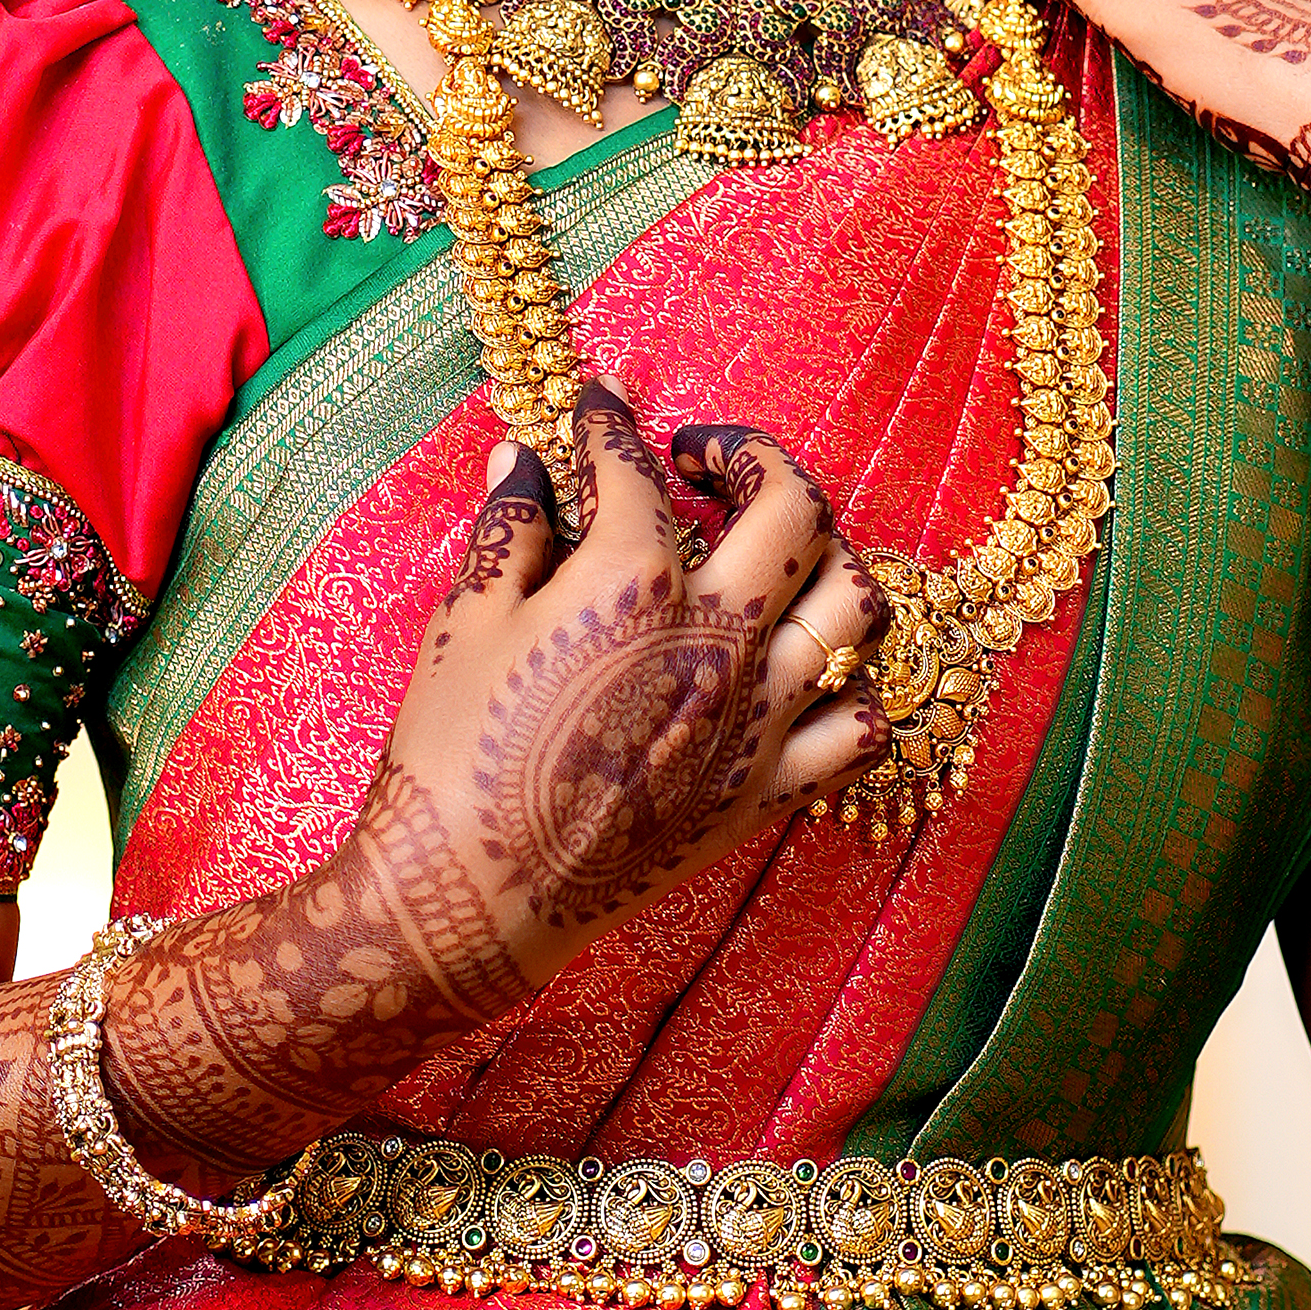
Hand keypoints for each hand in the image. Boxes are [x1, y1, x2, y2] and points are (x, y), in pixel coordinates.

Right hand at [374, 381, 890, 985]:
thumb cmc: (450, 755)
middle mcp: (718, 637)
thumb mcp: (463, 622)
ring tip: (773, 557)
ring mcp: (757, 716)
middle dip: (752, 454)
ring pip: (854, 605)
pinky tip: (805, 673)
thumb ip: (511, 528)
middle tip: (703, 458)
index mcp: (633, 582)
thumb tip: (525, 459)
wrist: (467, 898)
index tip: (600, 411)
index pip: (637, 467)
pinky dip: (850, 690)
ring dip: (824, 559)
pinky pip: (860, 728)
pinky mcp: (767, 790)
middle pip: (793, 506)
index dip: (612, 423)